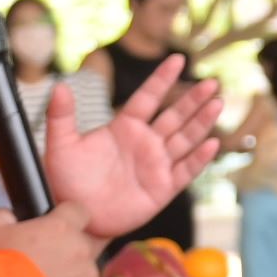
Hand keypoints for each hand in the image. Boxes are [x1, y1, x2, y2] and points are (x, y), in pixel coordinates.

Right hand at [0, 200, 103, 276]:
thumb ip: (3, 215)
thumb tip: (11, 217)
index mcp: (61, 226)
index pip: (79, 211)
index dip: (68, 218)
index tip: (56, 226)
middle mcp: (80, 248)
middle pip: (82, 242)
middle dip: (67, 249)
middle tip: (43, 262)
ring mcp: (87, 275)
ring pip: (84, 269)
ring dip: (70, 274)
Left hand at [48, 54, 227, 237]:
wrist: (76, 217)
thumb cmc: (66, 182)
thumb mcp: (60, 146)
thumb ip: (61, 116)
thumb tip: (59, 86)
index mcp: (124, 128)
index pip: (147, 98)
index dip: (162, 78)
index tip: (176, 59)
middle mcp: (145, 143)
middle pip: (175, 116)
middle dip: (193, 99)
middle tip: (211, 82)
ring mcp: (156, 165)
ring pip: (185, 138)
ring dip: (202, 121)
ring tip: (217, 103)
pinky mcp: (163, 188)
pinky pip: (186, 170)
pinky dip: (199, 158)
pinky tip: (211, 143)